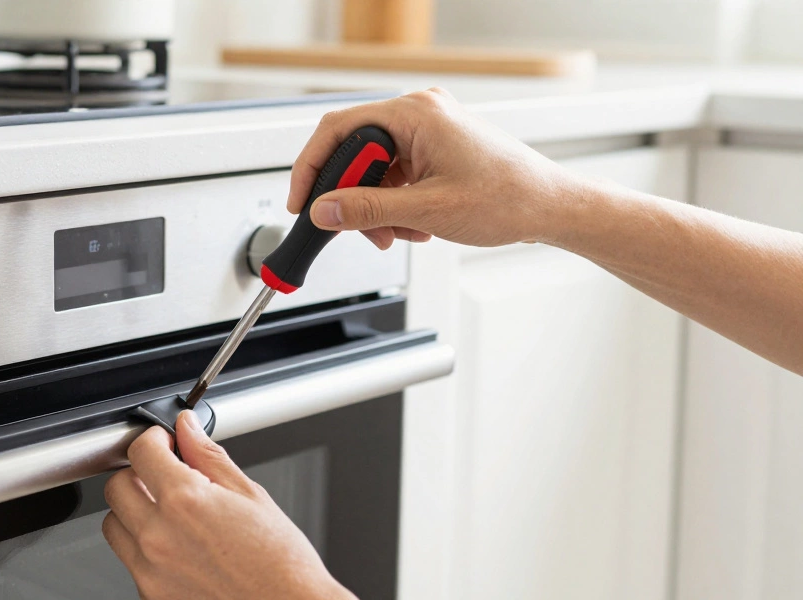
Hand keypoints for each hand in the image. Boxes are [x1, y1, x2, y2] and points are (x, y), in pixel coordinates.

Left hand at [101, 411, 350, 599]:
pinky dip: (147, 553)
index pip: (140, 452)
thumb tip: (187, 428)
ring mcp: (150, 573)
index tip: (164, 445)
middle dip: (137, 475)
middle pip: (115, 488)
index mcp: (184, 501)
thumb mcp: (249, 494)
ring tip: (172, 518)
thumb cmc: (281, 563)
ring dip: (134, 514)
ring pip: (115, 527)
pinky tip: (183, 554)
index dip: (153, 440)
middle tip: (164, 478)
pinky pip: (133, 565)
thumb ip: (207, 456)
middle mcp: (158, 537)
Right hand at [288, 87, 577, 249]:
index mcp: (416, 113)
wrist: (550, 207)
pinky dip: (395, 204)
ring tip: (397, 233)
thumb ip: (367, 210)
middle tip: (356, 229)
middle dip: (353, 198)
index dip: (312, 169)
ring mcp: (427, 129)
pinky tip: (413, 226)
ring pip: (373, 169)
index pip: (338, 131)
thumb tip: (323, 212)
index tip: (303, 204)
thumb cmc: (508, 198)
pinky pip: (394, 175)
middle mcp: (419, 113)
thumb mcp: (427, 210)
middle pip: (354, 152)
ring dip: (376, 208)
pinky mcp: (434, 147)